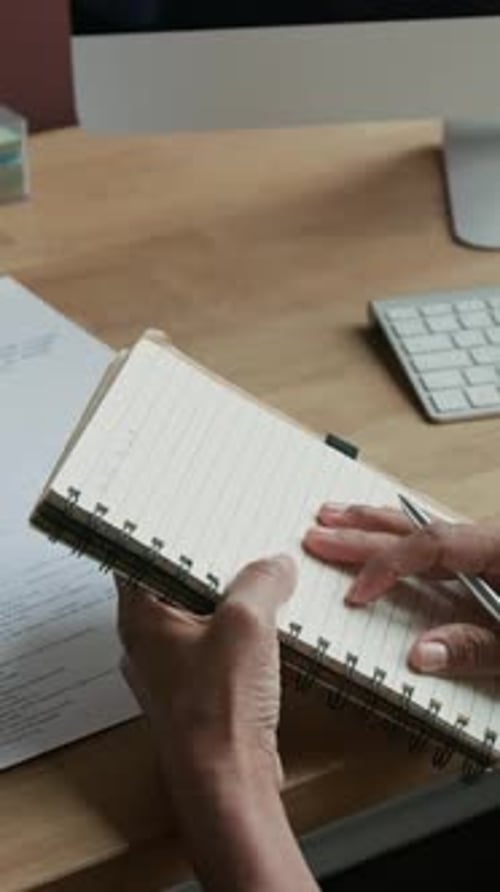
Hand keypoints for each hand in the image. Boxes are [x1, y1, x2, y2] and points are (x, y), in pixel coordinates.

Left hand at [116, 556, 318, 891]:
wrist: (229, 783)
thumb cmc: (218, 712)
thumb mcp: (246, 624)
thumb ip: (260, 581)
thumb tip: (275, 565)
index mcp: (141, 618)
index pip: (143, 556)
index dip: (171, 533)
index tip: (198, 515)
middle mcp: (148, 642)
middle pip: (176, 585)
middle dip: (213, 567)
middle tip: (245, 544)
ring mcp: (173, 670)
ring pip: (200, 617)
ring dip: (231, 602)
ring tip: (265, 580)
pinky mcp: (199, 692)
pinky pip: (217, 647)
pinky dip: (240, 634)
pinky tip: (271, 627)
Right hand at [304, 502, 499, 678]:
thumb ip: (474, 648)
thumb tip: (420, 655)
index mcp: (499, 547)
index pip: (431, 545)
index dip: (388, 565)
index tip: (358, 592)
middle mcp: (489, 538)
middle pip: (416, 530)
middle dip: (363, 534)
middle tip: (318, 536)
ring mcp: (487, 545)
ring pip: (422, 526)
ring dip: (375, 525)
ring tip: (336, 516)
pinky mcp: (487, 557)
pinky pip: (434, 539)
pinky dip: (400, 535)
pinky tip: (382, 528)